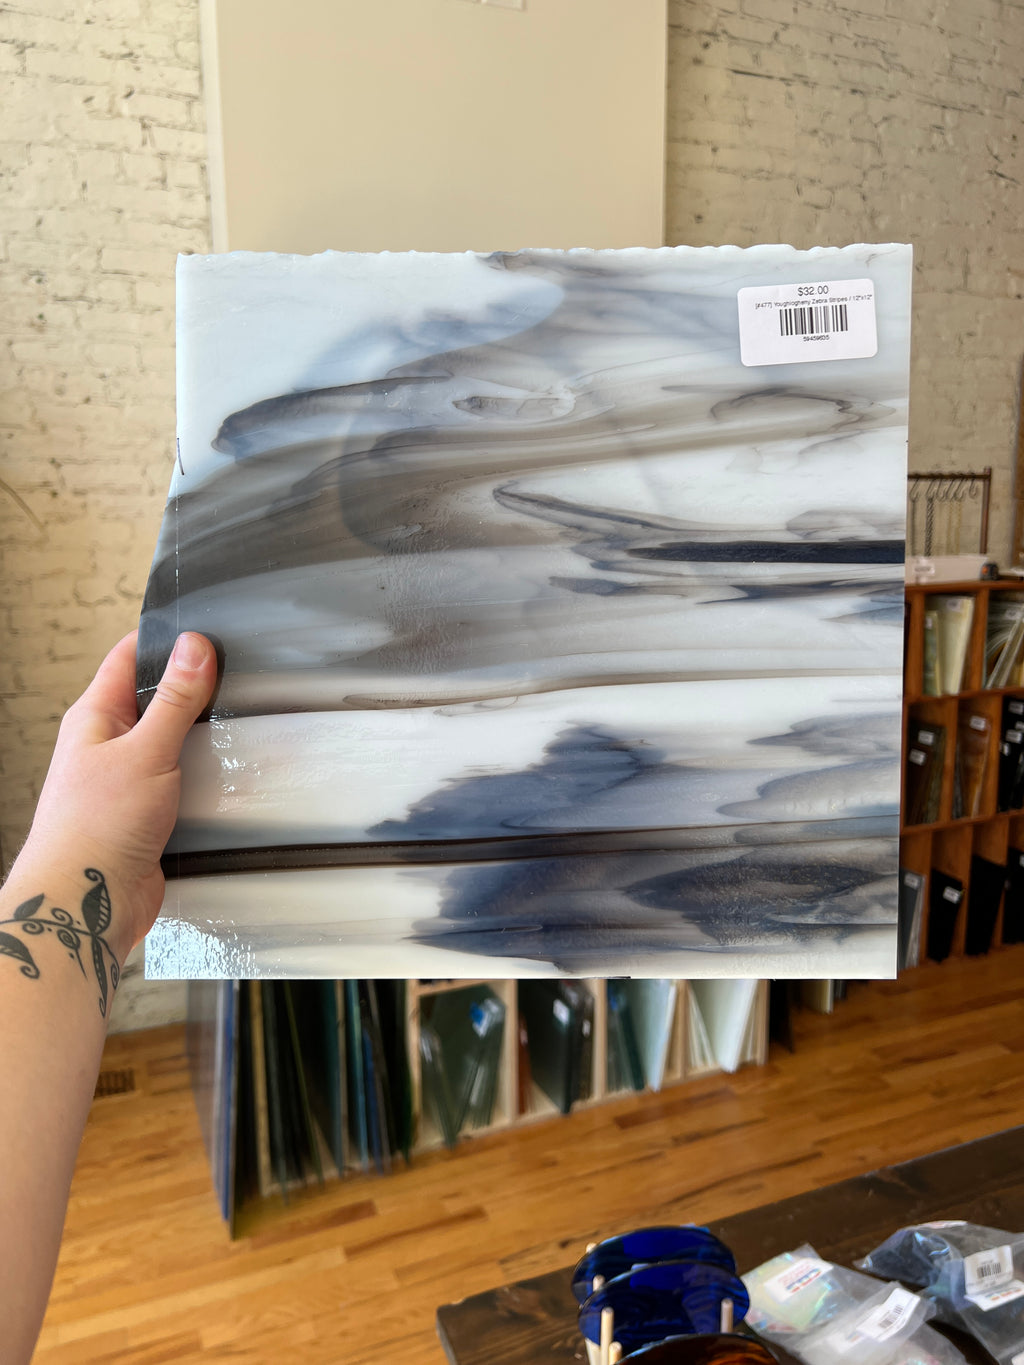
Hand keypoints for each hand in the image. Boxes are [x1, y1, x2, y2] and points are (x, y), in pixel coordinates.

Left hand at [16, 631, 217, 963]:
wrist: (86, 904)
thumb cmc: (93, 831)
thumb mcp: (145, 752)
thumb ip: (174, 700)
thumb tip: (193, 646)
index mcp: (95, 718)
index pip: (128, 657)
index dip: (165, 639)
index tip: (206, 632)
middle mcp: (108, 746)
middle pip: (156, 700)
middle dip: (194, 691)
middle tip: (234, 680)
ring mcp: (127, 781)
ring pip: (173, 744)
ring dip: (203, 741)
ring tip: (237, 729)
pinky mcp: (147, 815)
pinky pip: (183, 784)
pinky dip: (205, 780)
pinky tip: (228, 779)